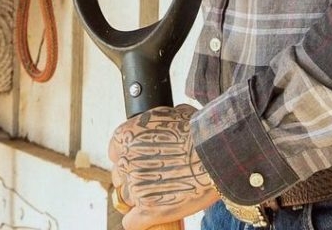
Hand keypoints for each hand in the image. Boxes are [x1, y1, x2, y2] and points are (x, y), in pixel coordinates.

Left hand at [109, 103, 218, 229]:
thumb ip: (160, 121)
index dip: (129, 156)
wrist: (215, 153)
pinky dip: (141, 220)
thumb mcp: (176, 113)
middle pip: (120, 176)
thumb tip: (165, 121)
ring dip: (140, 198)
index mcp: (127, 135)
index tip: (142, 160)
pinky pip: (131, 222)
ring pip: (127, 199)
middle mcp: (125, 161)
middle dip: (134, 177)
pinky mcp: (146, 211)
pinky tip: (155, 214)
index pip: (116, 151)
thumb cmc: (199, 131)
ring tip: (161, 193)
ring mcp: (134, 188)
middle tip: (155, 177)